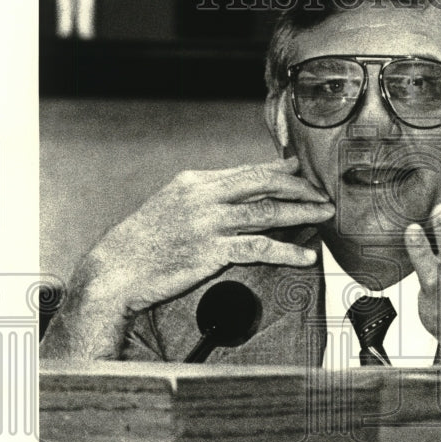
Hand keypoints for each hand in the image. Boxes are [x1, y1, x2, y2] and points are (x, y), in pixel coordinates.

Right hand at [42, 156, 332, 359]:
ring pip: (267, 213)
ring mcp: (207, 223)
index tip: (307, 175)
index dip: (283, 173)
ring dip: (302, 213)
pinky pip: (258, 248)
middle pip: (264, 184)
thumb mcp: (174, 207)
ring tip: (325, 216)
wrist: (115, 270)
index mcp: (195, 181)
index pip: (249, 171)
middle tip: (325, 194)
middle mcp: (203, 196)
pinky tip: (305, 257)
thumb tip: (243, 193)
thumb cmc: (145, 243)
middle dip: (300, 188)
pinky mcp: (210, 251)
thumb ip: (208, 197)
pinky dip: (286, 251)